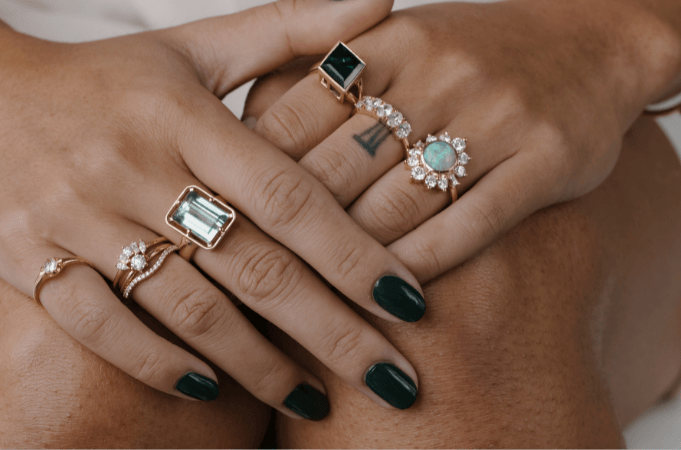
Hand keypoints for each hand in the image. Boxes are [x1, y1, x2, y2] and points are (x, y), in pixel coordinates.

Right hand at [0, 0, 427, 415]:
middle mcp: (134, 166)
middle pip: (251, 264)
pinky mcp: (30, 257)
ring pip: (184, 305)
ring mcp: (78, 217)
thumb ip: (287, 30)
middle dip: (329, 331)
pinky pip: (100, 323)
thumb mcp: (192, 46)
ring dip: (256, 361)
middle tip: (389, 378)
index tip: (408, 304)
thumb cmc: (98, 79)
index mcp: (183, 116)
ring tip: (310, 399)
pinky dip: (156, 361)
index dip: (354, 253)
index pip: (287, 195)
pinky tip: (208, 386)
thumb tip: (378, 2)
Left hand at [245, 0, 680, 283]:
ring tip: (309, 307)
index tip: (220, 224)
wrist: (588, 41)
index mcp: (385, 41)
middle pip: (337, 167)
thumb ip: (320, 83)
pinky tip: (388, 300)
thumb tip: (239, 140)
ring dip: (348, 263)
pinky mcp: (546, 159)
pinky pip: (469, 224)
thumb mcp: (392, 44)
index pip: (294, 115)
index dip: (250, 177)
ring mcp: (495, 115)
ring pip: (398, 204)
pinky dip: (421, 265)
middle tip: (250, 282)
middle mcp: (438, 73)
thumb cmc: (466, 55)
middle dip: (287, 233)